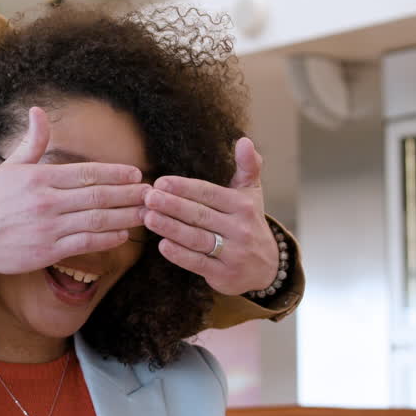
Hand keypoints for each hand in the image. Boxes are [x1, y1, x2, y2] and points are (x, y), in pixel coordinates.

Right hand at [0, 107, 146, 294]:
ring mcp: (48, 228)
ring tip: (145, 214)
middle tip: (151, 193)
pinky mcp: (47, 251)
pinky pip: (85, 244)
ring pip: (97, 220)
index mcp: (39, 177)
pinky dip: (107, 239)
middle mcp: (47, 201)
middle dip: (129, 194)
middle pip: (99, 195)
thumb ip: (32, 142)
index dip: (116, 173)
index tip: (136, 173)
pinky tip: (122, 235)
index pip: (87, 172)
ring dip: (125, 217)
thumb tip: (37, 111)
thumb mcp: (9, 167)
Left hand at [142, 137, 278, 295]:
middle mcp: (240, 229)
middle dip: (172, 205)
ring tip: (148, 217)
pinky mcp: (225, 275)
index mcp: (243, 205)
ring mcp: (234, 253)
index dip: (184, 188)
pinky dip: (180, 255)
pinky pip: (198, 263)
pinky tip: (162, 245)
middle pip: (200, 215)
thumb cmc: (249, 223)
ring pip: (197, 238)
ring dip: (170, 228)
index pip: (209, 194)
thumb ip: (248, 166)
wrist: (268, 267)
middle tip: (148, 197)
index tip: (160, 182)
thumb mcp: (252, 194)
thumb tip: (245, 140)